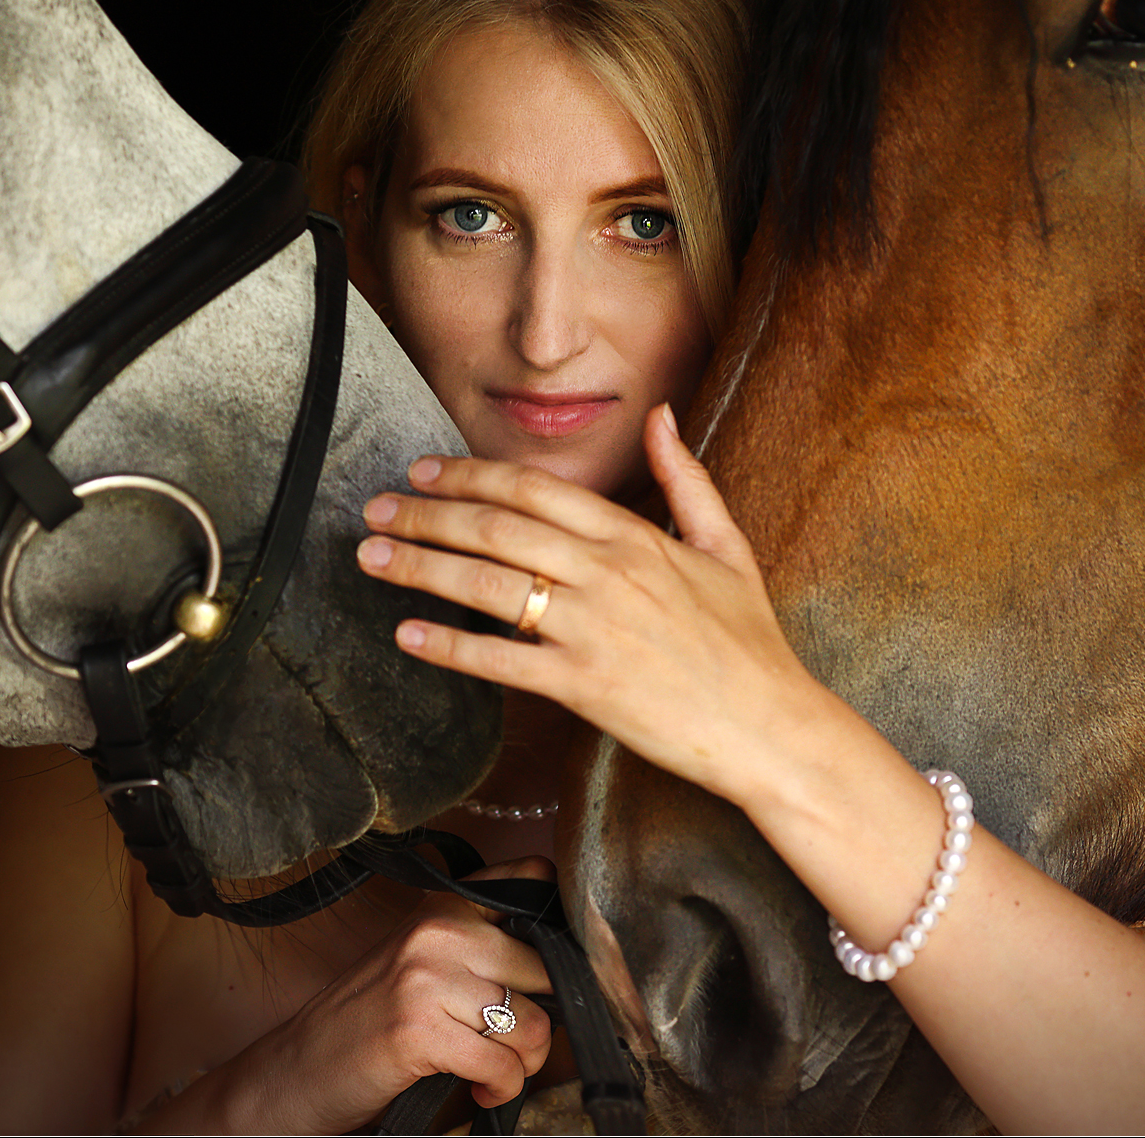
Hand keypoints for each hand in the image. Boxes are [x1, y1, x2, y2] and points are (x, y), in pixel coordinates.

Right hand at [168, 860, 555, 1133]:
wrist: (297, 1069)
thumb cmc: (367, 1021)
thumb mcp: (423, 961)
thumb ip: (481, 947)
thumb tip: (565, 964)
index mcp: (444, 905)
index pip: (533, 878)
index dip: (559, 931)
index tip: (551, 976)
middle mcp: (438, 931)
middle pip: (548, 968)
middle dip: (547, 1020)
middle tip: (518, 1047)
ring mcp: (427, 979)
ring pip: (534, 1025)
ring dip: (525, 1064)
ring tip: (496, 1072)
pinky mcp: (419, 1030)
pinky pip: (502, 1065)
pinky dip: (501, 1089)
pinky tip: (481, 1091)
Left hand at [354, 405, 841, 807]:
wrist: (773, 727)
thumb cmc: (748, 641)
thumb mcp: (725, 545)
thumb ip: (685, 478)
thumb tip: (662, 416)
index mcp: (634, 536)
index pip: (532, 488)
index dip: (468, 474)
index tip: (423, 471)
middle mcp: (607, 573)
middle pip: (495, 528)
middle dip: (425, 514)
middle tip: (374, 509)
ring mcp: (592, 629)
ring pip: (486, 585)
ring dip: (419, 567)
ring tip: (371, 558)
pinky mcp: (584, 687)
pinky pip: (500, 661)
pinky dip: (447, 646)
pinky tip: (407, 634)